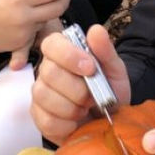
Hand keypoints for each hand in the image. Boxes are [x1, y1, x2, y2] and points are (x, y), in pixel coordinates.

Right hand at [0, 0, 73, 59]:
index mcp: (18, 0)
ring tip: (50, 3)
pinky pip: (37, 32)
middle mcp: (25, 17)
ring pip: (48, 20)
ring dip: (52, 11)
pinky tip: (35, 17)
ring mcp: (24, 33)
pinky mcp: (21, 44)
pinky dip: (38, 24)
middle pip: (57, 8)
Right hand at [30, 24, 130, 143]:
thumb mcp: (114, 70)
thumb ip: (105, 51)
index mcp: (63, 53)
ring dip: (72, 107)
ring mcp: (40, 94)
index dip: (69, 55)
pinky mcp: (39, 118)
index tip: (90, 68)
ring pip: (44, 96)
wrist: (111, 119)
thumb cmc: (109, 90)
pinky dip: (66, 124)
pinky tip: (76, 122)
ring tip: (85, 109)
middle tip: (93, 96)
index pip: (51, 44)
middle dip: (77, 88)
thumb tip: (96, 30)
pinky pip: (46, 120)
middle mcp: (47, 70)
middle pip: (49, 72)